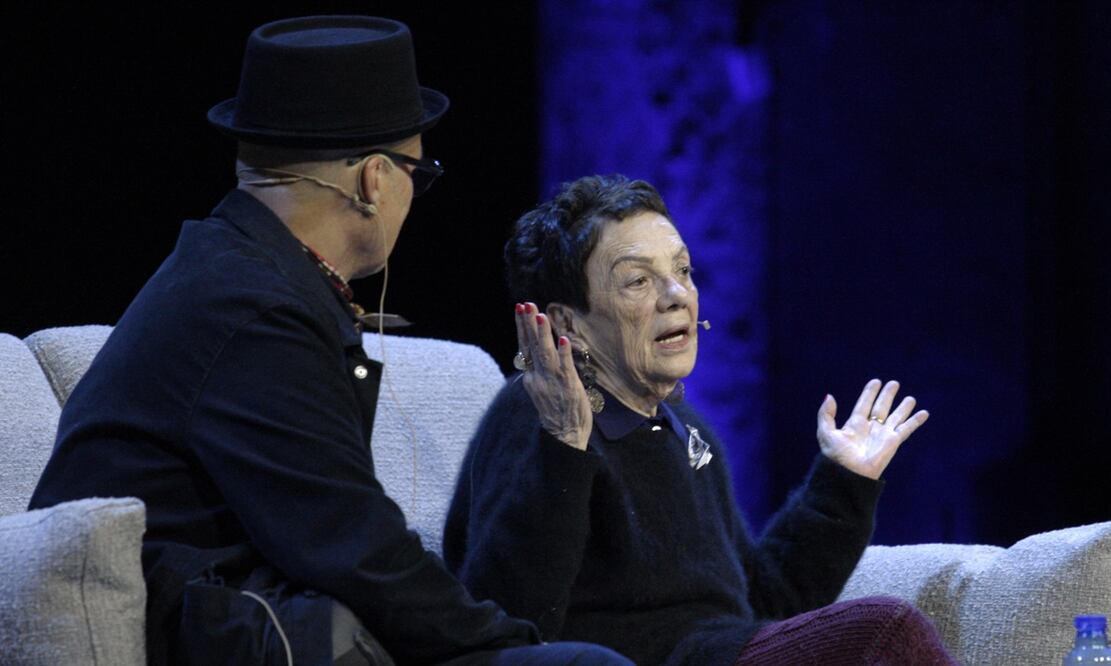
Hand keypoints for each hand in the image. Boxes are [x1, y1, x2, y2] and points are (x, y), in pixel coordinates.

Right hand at [515, 302, 592, 449]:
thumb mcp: (542, 388)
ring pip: (545, 353)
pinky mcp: (568, 386)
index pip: (524, 346)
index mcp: (531, 376)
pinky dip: (563, 353)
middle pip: (532, 346)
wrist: (564, 435)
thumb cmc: (556, 410)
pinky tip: (562, 339)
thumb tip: (536, 349)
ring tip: (540, 315)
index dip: (522, 327)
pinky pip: (565, 367)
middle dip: (528, 323)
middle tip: (525, 304)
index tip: (519, 308)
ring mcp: (552, 381)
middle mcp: (538, 377)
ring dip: (543, 333)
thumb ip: (539, 368)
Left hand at [816, 379, 928, 479]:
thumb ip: (826, 414)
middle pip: (881, 407)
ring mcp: (882, 435)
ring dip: (903, 407)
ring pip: (895, 416)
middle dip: (887, 396)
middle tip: (894, 383)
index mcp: (854, 425)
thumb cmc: (836, 456)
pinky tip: (924, 413)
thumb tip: (829, 396)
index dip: (869, 393)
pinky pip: (906, 428)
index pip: (864, 404)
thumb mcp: (826, 432)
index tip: (876, 381)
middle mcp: (870, 428)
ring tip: (910, 398)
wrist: (849, 473)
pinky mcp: (893, 441)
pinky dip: (915, 421)